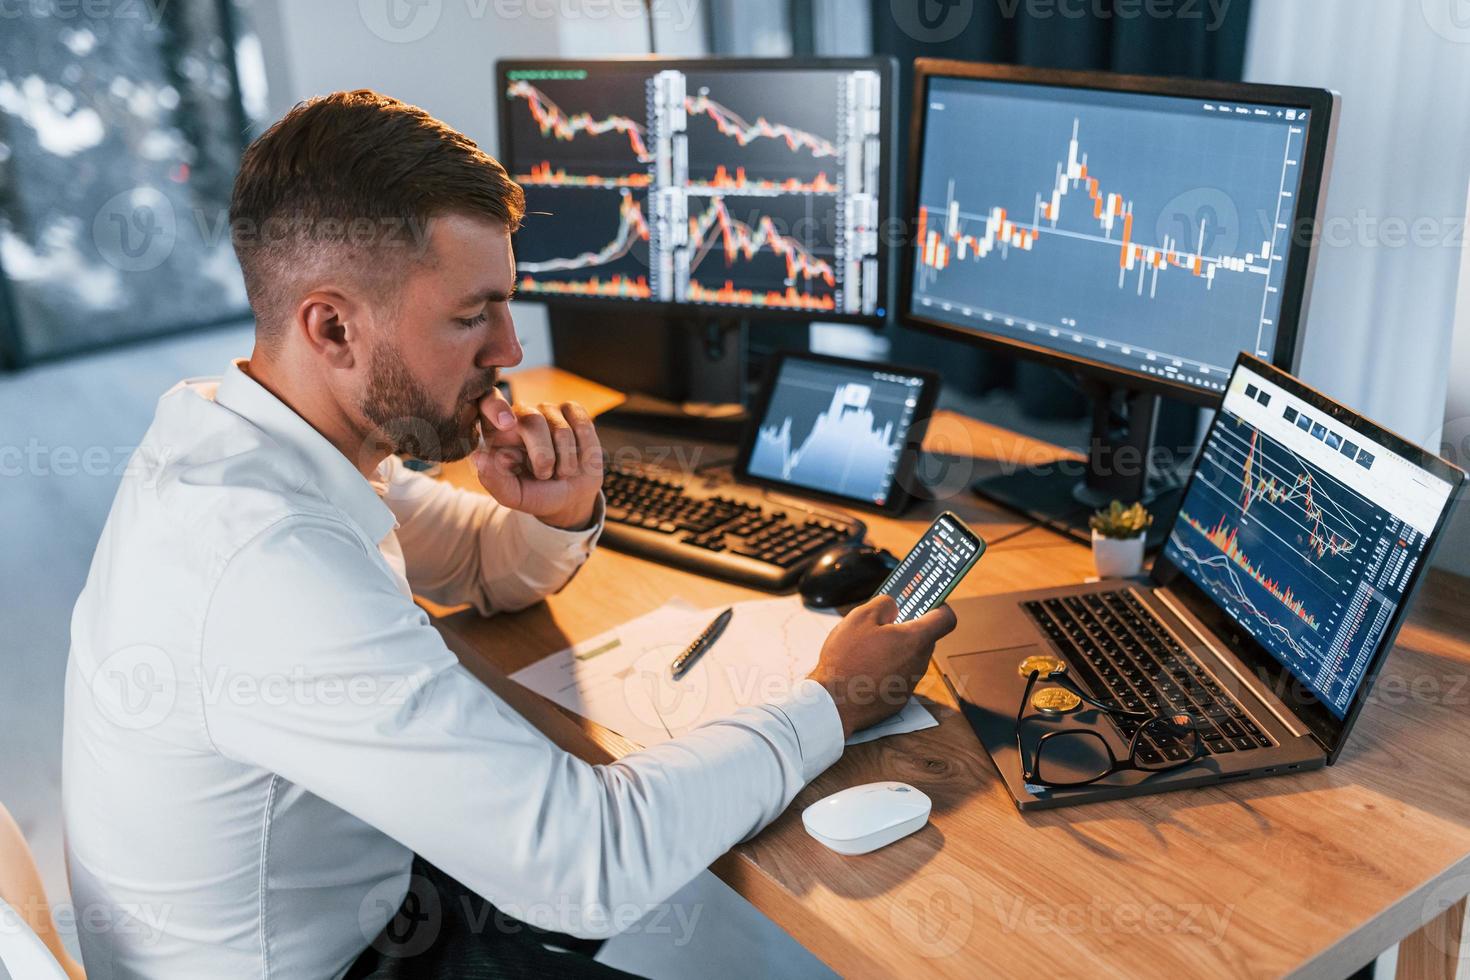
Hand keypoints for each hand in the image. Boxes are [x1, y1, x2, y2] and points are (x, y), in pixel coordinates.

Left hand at [471, 389, 603, 529]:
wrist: (570, 496)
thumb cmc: (536, 493)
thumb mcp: (513, 496)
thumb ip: (494, 480)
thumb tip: (478, 457)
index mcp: (496, 431)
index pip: (488, 403)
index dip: (496, 408)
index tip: (506, 424)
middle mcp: (519, 413)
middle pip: (533, 421)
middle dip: (544, 456)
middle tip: (545, 475)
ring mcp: (546, 409)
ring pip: (561, 430)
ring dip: (566, 461)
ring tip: (561, 471)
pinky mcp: (572, 410)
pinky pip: (582, 425)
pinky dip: (584, 449)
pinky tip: (577, 456)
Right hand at [807, 595, 957, 738]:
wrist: (835, 703)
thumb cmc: (846, 659)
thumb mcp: (860, 618)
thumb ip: (883, 605)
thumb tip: (894, 607)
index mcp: (915, 639)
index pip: (946, 619)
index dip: (938, 607)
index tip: (924, 603)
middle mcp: (919, 662)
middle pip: (924, 637)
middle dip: (908, 628)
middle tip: (883, 623)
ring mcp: (910, 682)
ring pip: (910, 656)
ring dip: (895, 648)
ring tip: (867, 647)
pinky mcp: (899, 698)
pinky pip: (899, 674)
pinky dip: (887, 668)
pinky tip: (864, 668)